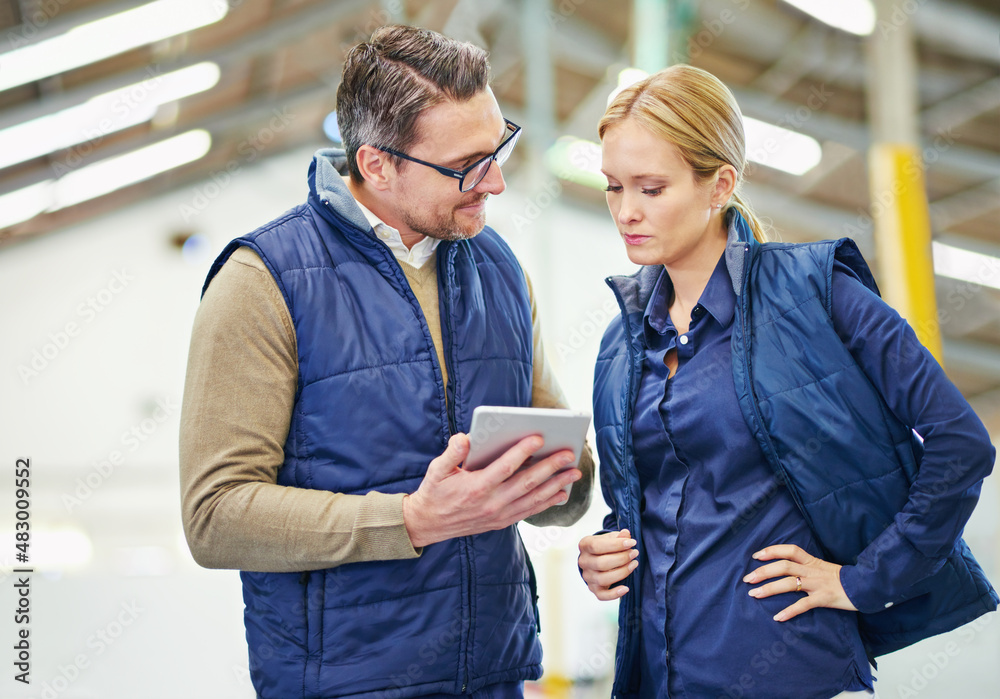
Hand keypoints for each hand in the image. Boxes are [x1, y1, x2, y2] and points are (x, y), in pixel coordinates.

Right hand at [402, 433, 580, 547]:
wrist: (428, 524)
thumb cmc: (434, 492)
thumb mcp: (436, 470)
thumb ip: (451, 452)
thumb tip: (465, 437)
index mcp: (475, 487)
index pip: (505, 467)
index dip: (523, 452)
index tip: (539, 437)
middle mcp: (491, 503)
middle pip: (526, 483)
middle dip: (550, 467)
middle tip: (569, 454)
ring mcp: (498, 515)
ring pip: (533, 499)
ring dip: (556, 485)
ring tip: (573, 473)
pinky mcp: (501, 522)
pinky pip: (529, 511)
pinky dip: (547, 503)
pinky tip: (560, 493)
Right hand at [578, 529, 637, 600]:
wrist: (597, 557)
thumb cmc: (605, 546)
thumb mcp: (610, 537)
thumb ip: (618, 536)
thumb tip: (626, 534)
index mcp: (585, 545)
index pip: (597, 546)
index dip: (616, 545)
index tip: (632, 543)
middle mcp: (583, 562)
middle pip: (601, 563)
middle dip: (621, 558)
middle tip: (634, 553)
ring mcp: (588, 577)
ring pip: (603, 579)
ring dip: (622, 572)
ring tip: (634, 564)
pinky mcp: (594, 589)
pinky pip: (602, 595)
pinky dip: (614, 594)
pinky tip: (626, 588)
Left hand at [743, 544, 857, 620]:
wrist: (866, 586)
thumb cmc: (841, 579)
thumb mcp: (822, 567)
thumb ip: (806, 567)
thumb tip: (786, 569)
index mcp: (811, 561)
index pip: (789, 550)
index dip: (771, 551)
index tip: (756, 556)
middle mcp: (811, 570)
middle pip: (783, 566)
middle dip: (763, 572)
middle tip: (747, 579)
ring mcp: (817, 584)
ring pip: (788, 583)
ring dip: (769, 589)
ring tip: (754, 595)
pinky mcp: (824, 598)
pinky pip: (803, 605)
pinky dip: (789, 611)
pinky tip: (778, 617)